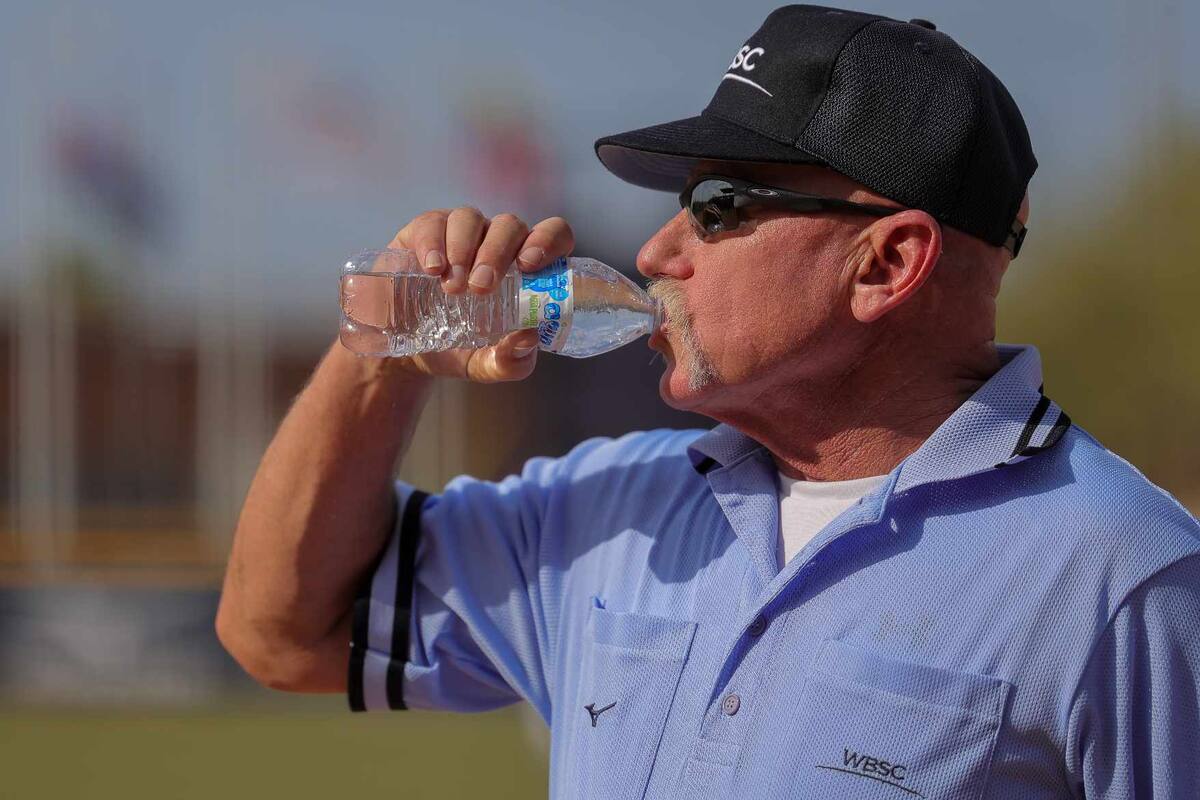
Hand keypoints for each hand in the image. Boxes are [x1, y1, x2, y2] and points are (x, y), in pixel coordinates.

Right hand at [385, 207, 574, 381]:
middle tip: (480, 288)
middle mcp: (497, 243)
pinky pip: (434, 223)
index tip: (528, 265)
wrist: (406, 352)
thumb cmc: (459, 349)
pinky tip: (432, 269)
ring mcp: (461, 234)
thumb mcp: (487, 365)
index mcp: (525, 268)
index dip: (548, 240)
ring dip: (464, 249)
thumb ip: (511, 361)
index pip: (553, 235)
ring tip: (452, 288)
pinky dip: (434, 243)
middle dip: (497, 253)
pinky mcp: (425, 232)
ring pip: (471, 218)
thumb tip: (529, 337)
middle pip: (510, 226)